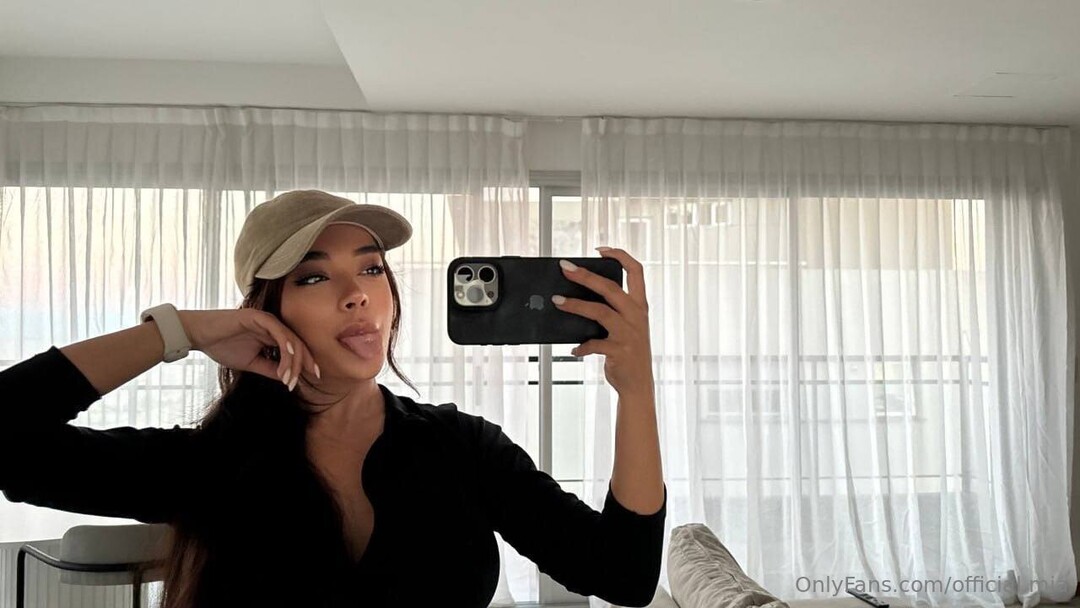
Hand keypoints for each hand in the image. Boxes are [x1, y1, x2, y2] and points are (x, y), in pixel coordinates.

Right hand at [177, 309, 318, 390]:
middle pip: (297, 344)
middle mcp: (273, 326)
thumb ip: (270, 368)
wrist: (199, 336)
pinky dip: (285, 344)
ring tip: (288, 378)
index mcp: (273, 336)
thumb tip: (287, 378)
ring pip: (290, 339)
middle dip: (303, 364)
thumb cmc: (222, 347)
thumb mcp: (251, 363)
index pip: (295, 349)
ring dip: (292, 361)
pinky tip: (288, 358)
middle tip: (298, 383)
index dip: (305, 363)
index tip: (312, 379)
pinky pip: (277, 330)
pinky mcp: (257, 317)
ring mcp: (267, 320)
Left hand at [552, 247, 653, 396]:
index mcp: (640, 306)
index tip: (601, 250)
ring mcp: (629, 333)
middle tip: (565, 269)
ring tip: (557, 301)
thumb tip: (579, 298)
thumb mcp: (627, 327)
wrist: (639, 384)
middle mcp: (636, 316)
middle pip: (610, 288)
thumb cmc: (629, 353)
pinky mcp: (619, 351)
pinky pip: (595, 343)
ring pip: (599, 311)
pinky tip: (574, 349)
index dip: (620, 256)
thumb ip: (611, 312)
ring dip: (575, 305)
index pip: (636, 271)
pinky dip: (582, 346)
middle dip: (585, 276)